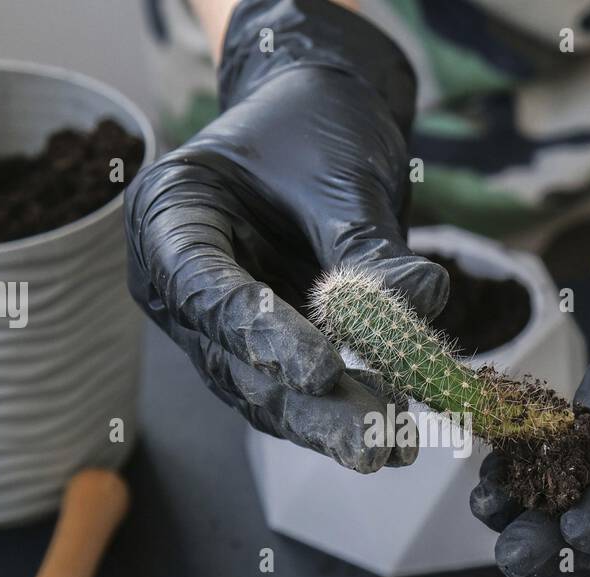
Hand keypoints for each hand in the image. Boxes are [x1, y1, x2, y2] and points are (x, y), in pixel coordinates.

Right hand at [125, 0, 446, 472]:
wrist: (321, 115)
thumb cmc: (315, 128)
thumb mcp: (341, 175)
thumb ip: (369, 245)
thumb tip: (421, 301)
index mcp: (168, 215)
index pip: (206, 290)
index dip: (263, 336)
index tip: (324, 372)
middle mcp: (176, 280)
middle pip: (233, 360)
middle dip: (306, 407)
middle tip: (370, 443)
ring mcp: (213, 322)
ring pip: (262, 390)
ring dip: (328, 423)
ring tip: (393, 447)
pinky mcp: (259, 347)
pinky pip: (293, 389)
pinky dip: (341, 409)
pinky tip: (392, 432)